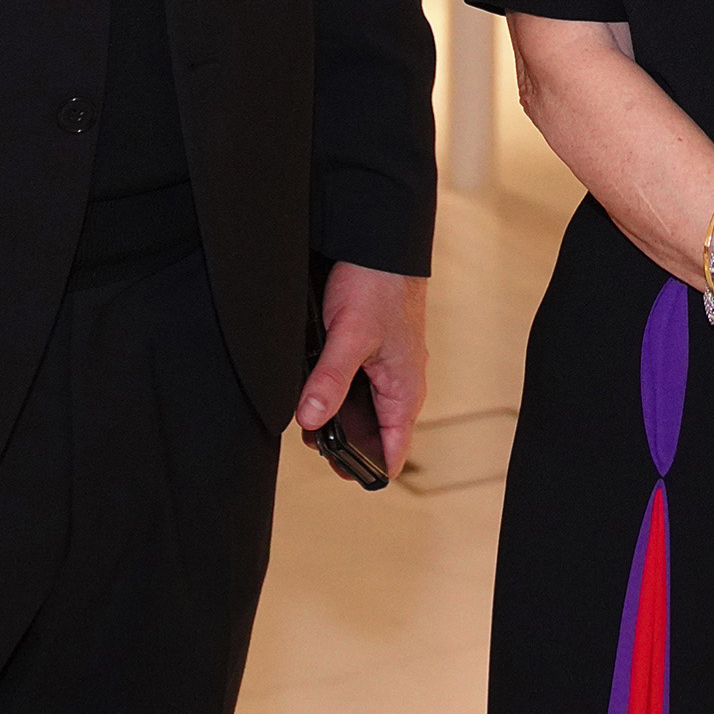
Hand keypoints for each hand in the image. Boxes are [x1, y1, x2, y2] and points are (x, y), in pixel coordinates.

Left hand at [302, 262, 429, 478]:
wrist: (380, 243)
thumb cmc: (379, 284)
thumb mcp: (349, 336)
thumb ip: (330, 381)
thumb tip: (310, 420)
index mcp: (405, 390)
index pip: (393, 452)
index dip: (366, 469)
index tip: (337, 471)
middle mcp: (400, 384)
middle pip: (375, 435)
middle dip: (344, 443)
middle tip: (310, 438)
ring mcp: (388, 369)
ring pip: (363, 411)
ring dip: (337, 417)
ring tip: (308, 411)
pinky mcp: (374, 353)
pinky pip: (357, 388)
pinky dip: (336, 393)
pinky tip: (315, 384)